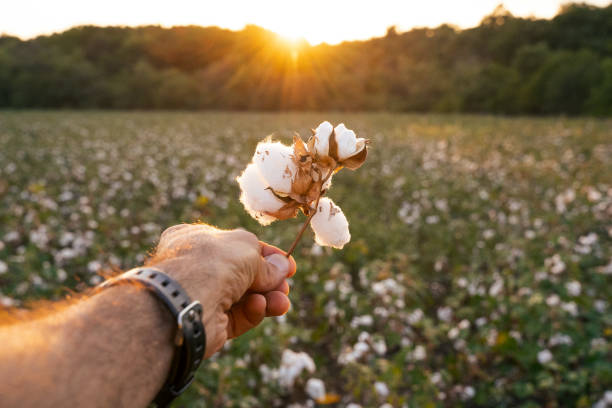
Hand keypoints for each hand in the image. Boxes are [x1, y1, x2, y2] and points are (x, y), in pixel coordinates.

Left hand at [148, 224, 294, 356]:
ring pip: (245, 297)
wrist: (182, 301)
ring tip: (282, 303)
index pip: (238, 246)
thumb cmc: (211, 262)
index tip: (288, 264)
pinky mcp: (210, 323)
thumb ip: (265, 261)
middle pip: (244, 274)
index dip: (266, 255)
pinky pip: (239, 317)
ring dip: (267, 298)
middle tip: (286, 286)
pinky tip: (261, 307)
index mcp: (198, 239)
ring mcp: (204, 296)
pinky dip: (254, 312)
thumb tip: (283, 268)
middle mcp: (198, 267)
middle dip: (270, 280)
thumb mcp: (246, 248)